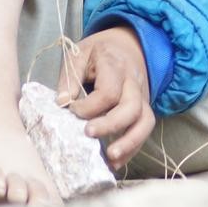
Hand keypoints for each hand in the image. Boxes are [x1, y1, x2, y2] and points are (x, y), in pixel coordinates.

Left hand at [56, 26, 154, 171]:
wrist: (124, 45)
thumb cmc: (98, 52)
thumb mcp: (79, 53)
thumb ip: (69, 77)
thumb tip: (62, 103)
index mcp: (114, 64)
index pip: (108, 91)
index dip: (89, 106)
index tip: (72, 110)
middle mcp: (133, 81)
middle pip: (131, 107)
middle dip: (111, 125)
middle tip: (89, 134)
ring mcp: (142, 96)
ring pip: (145, 120)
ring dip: (129, 142)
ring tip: (111, 158)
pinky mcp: (144, 108)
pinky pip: (145, 129)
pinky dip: (133, 147)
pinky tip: (117, 161)